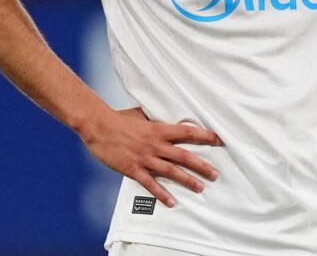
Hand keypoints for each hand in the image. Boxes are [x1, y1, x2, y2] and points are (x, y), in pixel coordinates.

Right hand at [79, 106, 221, 207]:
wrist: (98, 126)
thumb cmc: (119, 118)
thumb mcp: (141, 115)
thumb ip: (154, 119)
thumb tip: (164, 117)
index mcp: (159, 129)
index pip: (187, 132)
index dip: (204, 136)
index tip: (218, 139)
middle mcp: (155, 144)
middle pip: (184, 156)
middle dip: (202, 165)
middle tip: (215, 173)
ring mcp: (145, 158)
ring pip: (171, 171)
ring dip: (187, 180)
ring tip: (201, 188)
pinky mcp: (133, 169)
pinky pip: (150, 184)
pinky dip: (161, 193)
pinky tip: (172, 201)